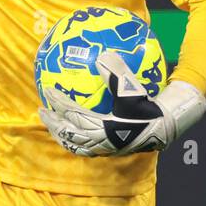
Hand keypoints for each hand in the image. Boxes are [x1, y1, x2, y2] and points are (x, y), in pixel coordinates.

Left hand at [39, 50, 205, 156]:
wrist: (165, 128)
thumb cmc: (149, 108)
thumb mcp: (133, 89)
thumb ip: (117, 73)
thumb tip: (102, 54)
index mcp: (103, 127)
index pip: (73, 113)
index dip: (58, 102)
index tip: (47, 90)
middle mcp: (100, 141)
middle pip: (68, 132)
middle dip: (53, 121)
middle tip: (40, 110)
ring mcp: (103, 148)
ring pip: (74, 144)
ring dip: (61, 133)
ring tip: (52, 123)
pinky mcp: (108, 151)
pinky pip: (84, 149)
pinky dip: (73, 141)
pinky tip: (70, 132)